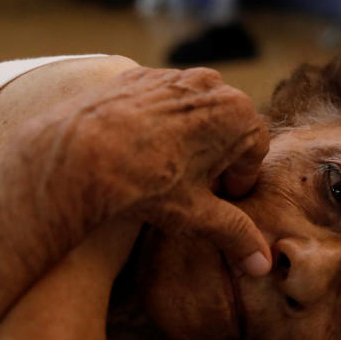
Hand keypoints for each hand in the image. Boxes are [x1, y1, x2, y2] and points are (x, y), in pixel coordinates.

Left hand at [0, 66, 271, 276]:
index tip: (220, 197)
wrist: (79, 156)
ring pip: (194, 111)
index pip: (254, 151)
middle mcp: (212, 85)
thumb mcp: (197, 215)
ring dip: (189, 136)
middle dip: (217, 155)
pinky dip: (156, 122)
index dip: (238, 180)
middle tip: (193, 186)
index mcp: (238, 114)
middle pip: (227, 126)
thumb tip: (262, 264)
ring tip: (164, 169)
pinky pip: (160, 100)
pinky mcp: (138, 76)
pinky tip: (137, 151)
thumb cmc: (147, 184)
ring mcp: (173, 76)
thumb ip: (236, 234)